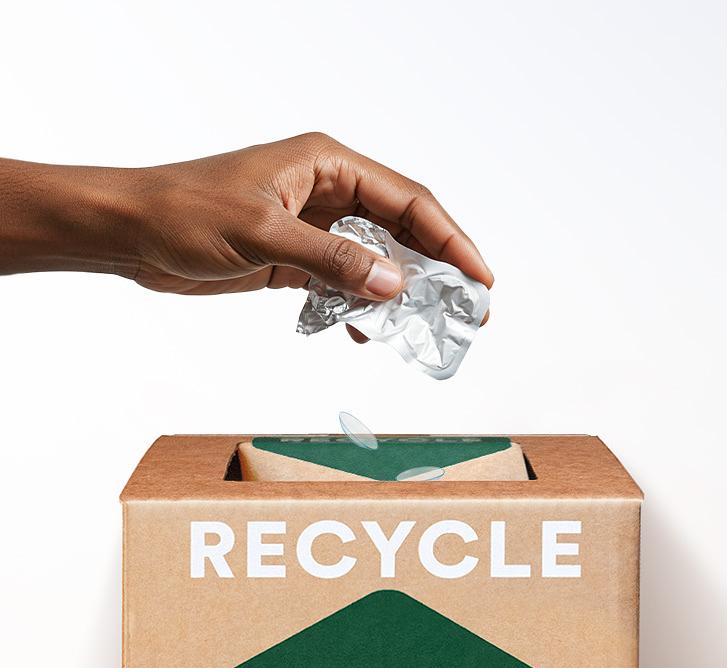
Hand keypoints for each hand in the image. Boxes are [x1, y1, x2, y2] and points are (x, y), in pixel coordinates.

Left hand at [130, 133, 493, 301]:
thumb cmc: (184, 211)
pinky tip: (367, 329)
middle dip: (435, 269)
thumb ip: (332, 259)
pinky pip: (342, 281)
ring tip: (425, 327)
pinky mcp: (294, 257)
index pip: (409, 200)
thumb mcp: (263, 234)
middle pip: (400, 229)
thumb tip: (394, 285)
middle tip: (466, 310)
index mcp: (328, 164)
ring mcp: (312, 226)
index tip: (479, 277)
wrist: (131, 231)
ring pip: (373, 258)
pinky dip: (358, 303)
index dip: (451, 239)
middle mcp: (327, 191)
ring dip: (398, 291)